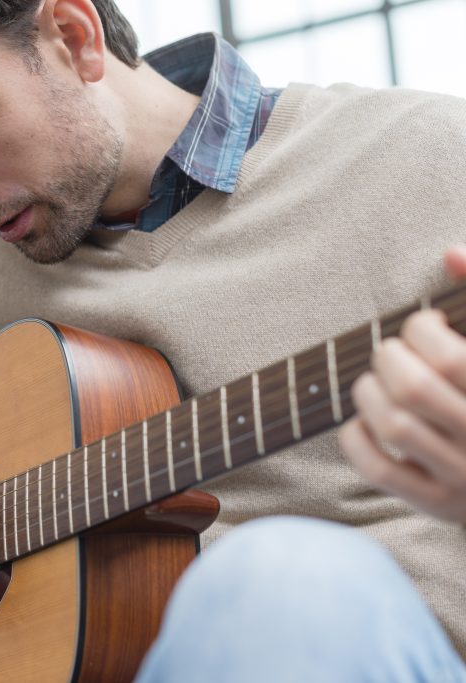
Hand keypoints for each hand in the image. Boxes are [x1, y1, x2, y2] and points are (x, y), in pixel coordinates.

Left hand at [339, 246, 465, 522]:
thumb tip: (451, 253)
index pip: (451, 357)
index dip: (420, 328)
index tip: (424, 326)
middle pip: (415, 388)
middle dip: (387, 357)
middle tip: (392, 352)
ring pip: (394, 426)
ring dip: (367, 393)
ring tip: (374, 382)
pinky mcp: (441, 505)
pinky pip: (380, 471)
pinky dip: (356, 439)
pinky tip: (363, 422)